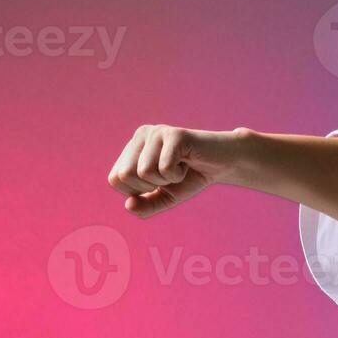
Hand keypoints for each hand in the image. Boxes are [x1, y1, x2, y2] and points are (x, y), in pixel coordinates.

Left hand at [107, 125, 242, 217]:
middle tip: (169, 176)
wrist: (223, 163)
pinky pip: (164, 168)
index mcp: (133, 148)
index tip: (157, 184)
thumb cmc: (191, 178)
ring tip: (179, 168)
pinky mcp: (174, 134)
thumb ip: (145, 206)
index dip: (136, 192)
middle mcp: (141, 135)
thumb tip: (128, 205)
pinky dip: (178, 175)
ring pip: (144, 172)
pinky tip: (187, 164)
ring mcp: (157, 132)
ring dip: (166, 180)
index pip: (114, 178)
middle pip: (124, 175)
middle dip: (150, 187)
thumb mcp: (165, 198)